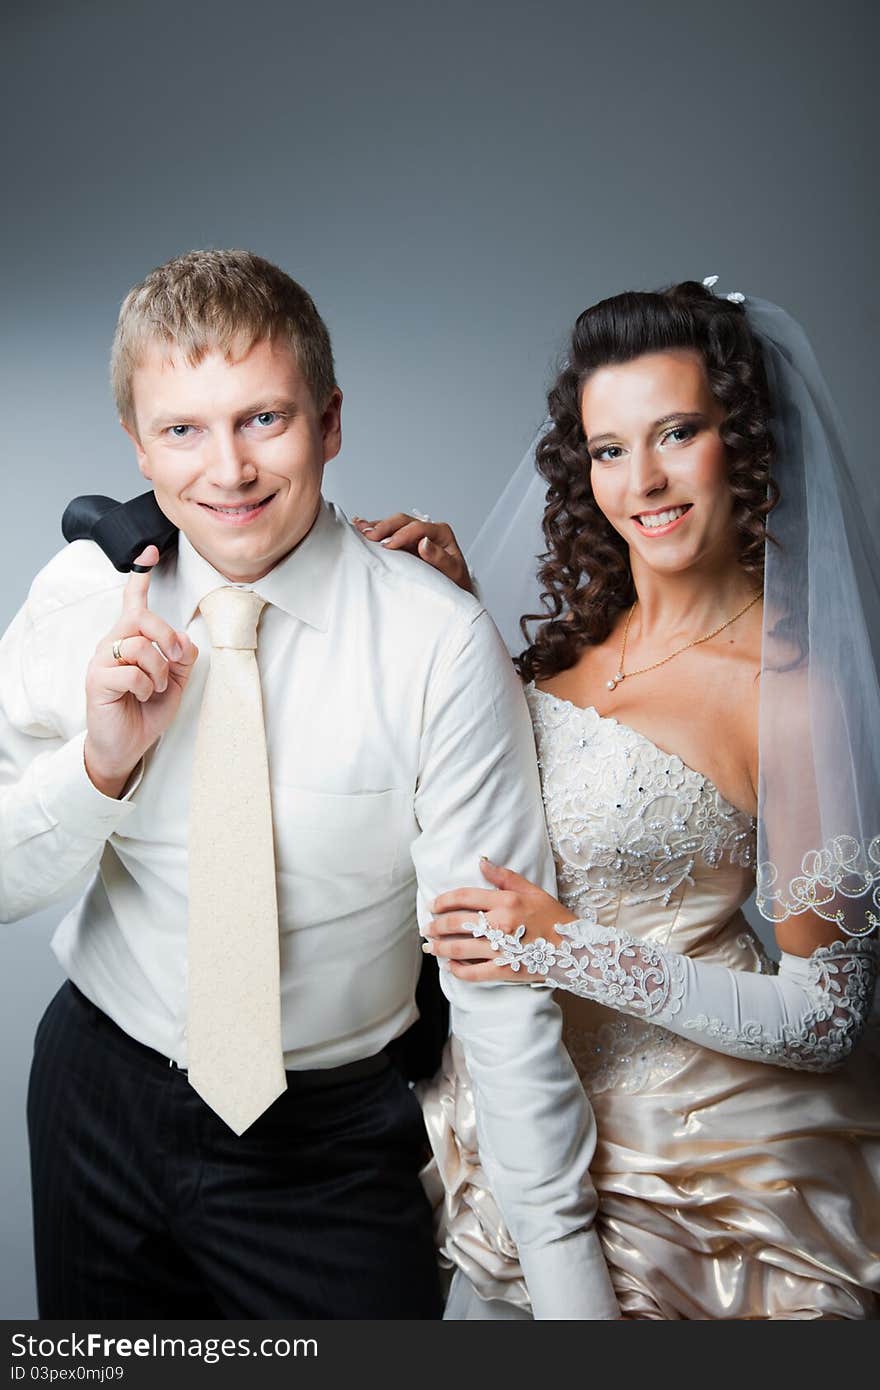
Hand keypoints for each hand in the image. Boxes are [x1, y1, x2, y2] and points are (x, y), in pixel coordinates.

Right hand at [83, 545, 198, 792]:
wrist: (125, 746)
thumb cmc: (145, 711)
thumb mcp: (175, 682)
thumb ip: (182, 658)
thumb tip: (184, 639)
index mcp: (130, 639)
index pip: (134, 602)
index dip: (141, 576)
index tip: (149, 551)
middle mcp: (113, 643)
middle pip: (143, 618)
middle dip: (167, 637)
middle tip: (175, 660)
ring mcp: (102, 660)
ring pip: (141, 646)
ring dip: (159, 672)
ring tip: (154, 688)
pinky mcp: (97, 679)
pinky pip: (133, 672)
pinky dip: (146, 687)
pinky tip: (140, 697)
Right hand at [352, 512, 472, 592]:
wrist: (453, 590)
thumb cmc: (455, 582)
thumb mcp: (453, 572)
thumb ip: (440, 558)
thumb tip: (424, 543)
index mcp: (441, 533)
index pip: (418, 527)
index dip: (401, 534)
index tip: (388, 545)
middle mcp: (427, 530)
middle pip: (403, 521)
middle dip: (385, 527)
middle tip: (370, 536)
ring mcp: (414, 535)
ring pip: (393, 524)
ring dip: (376, 526)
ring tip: (360, 529)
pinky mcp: (404, 542)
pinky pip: (388, 532)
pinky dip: (374, 529)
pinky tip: (361, 527)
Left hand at [423, 857, 575, 981]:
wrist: (574, 949)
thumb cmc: (554, 917)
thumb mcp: (532, 890)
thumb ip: (504, 876)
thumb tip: (481, 862)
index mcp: (506, 902)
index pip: (464, 897)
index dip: (443, 901)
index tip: (433, 905)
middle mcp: (500, 924)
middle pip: (456, 923)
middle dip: (436, 925)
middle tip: (427, 927)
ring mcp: (501, 949)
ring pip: (460, 949)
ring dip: (440, 948)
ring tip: (431, 947)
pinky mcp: (505, 971)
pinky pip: (474, 973)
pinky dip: (458, 971)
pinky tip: (450, 967)